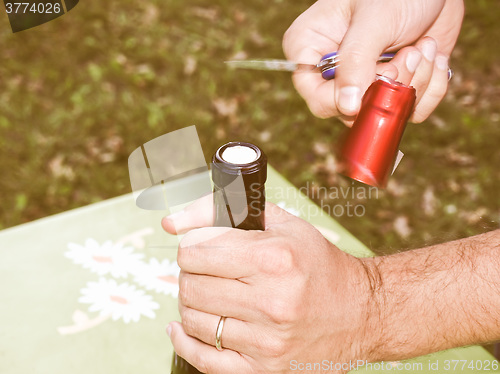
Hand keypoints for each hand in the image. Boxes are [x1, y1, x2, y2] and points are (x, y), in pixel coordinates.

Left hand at [162, 201, 378, 372]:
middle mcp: (271, 301)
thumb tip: (171, 222)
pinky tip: (183, 327)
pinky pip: (203, 359)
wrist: (359, 313)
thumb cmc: (317, 264)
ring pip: (192, 319)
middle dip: (189, 273)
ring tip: (210, 294)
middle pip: (190, 285)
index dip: (191, 246)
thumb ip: (223, 212)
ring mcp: (267, 340)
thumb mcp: (280, 224)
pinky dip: (184, 341)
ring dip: (191, 303)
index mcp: (274, 258)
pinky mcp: (264, 369)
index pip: (195, 251)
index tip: (200, 248)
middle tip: (205, 271)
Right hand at [283, 0, 463, 123]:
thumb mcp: (374, 20)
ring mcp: (364, 83)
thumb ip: (355, 63)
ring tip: (422, 46)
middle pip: (352, 112)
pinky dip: (431, 87)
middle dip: (388, 86)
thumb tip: (347, 107)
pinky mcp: (393, 88)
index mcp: (311, 49)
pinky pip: (409, 111)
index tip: (381, 76)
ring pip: (383, 112)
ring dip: (415, 83)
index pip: (317, 97)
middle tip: (409, 52)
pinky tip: (431, 54)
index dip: (348, 99)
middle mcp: (333, 72)